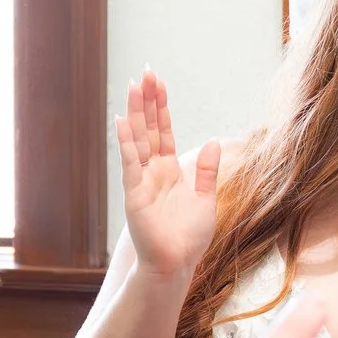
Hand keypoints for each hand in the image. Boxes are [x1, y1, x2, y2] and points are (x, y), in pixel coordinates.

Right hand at [115, 71, 220, 278]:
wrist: (176, 264)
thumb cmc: (189, 237)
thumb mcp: (206, 199)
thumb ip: (208, 171)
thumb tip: (215, 141)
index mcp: (170, 171)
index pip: (163, 132)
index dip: (161, 107)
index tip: (158, 82)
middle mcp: (153, 172)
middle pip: (148, 129)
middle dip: (147, 101)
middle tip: (145, 73)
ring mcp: (141, 181)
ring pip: (138, 140)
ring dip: (135, 113)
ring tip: (133, 87)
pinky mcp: (134, 195)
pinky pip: (130, 164)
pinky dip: (126, 143)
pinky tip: (123, 122)